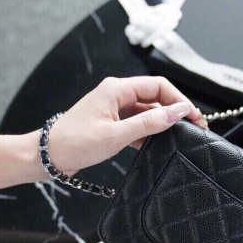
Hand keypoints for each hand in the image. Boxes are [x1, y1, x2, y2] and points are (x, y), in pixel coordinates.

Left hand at [44, 76, 206, 174]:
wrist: (48, 157)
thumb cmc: (74, 143)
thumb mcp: (116, 135)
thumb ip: (149, 123)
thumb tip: (178, 112)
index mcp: (116, 89)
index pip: (158, 85)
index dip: (178, 100)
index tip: (193, 116)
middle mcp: (117, 95)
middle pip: (155, 97)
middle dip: (175, 111)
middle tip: (194, 127)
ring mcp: (115, 110)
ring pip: (148, 112)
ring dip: (164, 123)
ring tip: (182, 137)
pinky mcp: (113, 124)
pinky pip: (138, 124)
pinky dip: (150, 133)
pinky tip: (160, 144)